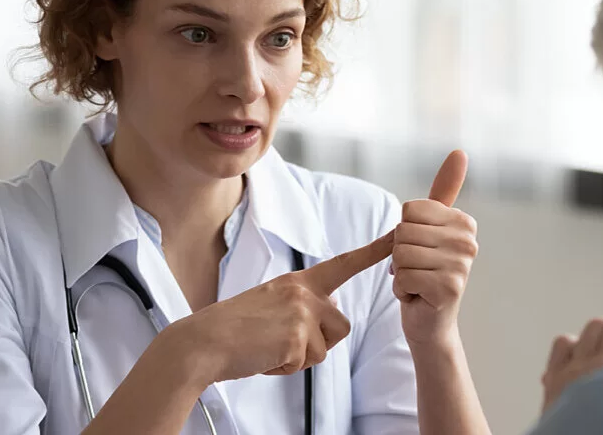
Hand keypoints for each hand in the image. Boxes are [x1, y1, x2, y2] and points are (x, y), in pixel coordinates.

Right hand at [161, 233, 394, 384]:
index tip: (398, 235)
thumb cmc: (236, 329)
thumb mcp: (272, 304)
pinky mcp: (297, 337)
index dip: (374, 251)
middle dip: (317, 343)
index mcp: (299, 281)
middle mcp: (304, 292)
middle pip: (340, 327)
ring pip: (326, 348)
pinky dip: (285, 368)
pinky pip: (305, 364)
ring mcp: (302, 313)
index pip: (344, 264)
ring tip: (271, 347)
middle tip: (279, 341)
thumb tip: (325, 325)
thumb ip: (301, 306)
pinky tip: (264, 356)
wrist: (204, 343)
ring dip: (302, 356)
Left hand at [392, 150, 477, 346]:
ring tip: (418, 283)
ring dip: (400, 273)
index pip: (410, 210)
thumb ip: (443, 192)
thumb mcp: (431, 229)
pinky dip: (402, 290)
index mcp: (464, 222)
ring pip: (401, 254)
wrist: (431, 323)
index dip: (404, 233)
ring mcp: (461, 265)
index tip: (421, 250)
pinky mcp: (450, 288)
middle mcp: (468, 241)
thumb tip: (460, 152)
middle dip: (399, 255)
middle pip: (403, 232)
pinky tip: (418, 297)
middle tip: (418, 270)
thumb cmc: (426, 273)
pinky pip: (403, 275)